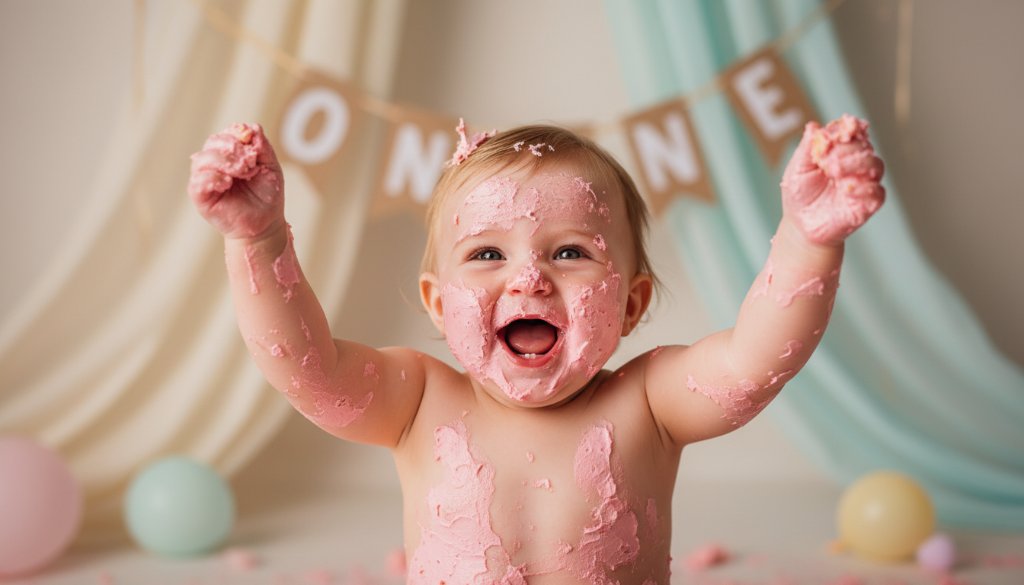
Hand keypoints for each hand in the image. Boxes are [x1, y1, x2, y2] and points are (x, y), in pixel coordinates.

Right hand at [188, 123, 284, 239]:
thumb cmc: (267, 195)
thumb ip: (263, 147)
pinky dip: (213, 178)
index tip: (254, 149)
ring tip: (242, 173)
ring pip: (203, 159)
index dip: (238, 135)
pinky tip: (227, 183)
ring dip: (224, 162)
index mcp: (230, 153)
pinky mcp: (200, 196)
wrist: (266, 222)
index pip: (226, 134)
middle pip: (213, 142)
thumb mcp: (271, 167)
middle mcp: (215, 162)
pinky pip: (198, 181)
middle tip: (249, 163)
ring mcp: (206, 178)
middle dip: (232, 148)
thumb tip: (253, 127)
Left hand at [780, 115, 884, 245]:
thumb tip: (813, 126)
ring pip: (876, 164)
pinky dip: (865, 189)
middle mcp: (855, 164)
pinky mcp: (868, 203)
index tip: (834, 136)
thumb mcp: (797, 169)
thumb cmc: (799, 195)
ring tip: (835, 171)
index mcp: (839, 151)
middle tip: (828, 161)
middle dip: (847, 150)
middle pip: (864, 146)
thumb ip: (807, 148)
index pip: (850, 133)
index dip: (845, 130)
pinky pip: (878, 193)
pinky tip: (848, 190)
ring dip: (857, 164)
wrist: (801, 225)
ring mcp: (863, 183)